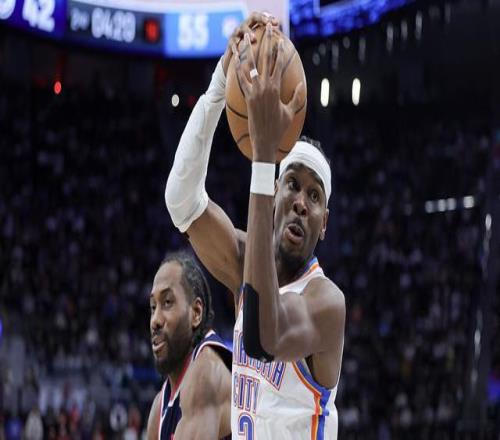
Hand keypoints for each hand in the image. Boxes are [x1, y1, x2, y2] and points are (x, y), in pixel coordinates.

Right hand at [222, 12, 278, 75]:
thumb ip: (267, 40)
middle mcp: (245, 26)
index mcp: (254, 25)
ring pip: (242, 29)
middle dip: (260, 19)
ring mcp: (236, 33)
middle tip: (268, 24)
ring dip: (248, 32)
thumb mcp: (259, 45)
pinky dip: (235, 47)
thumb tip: (283, 40)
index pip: (262, 17)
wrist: (233, 59)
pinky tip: (239, 52)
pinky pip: (232, 43)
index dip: (269, 18)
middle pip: (252, 17)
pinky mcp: (230, 43)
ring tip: (254, 39)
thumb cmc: (250, 51)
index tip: (277, 23)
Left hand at [233, 24, 304, 162]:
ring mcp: (255, 91)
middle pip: (266, 58)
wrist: (265, 141)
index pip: (279, 63)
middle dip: (267, 41)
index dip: (279, 49)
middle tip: (267, 28)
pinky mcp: (246, 97)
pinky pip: (241, 79)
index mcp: (276, 88)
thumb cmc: (279, 128)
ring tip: (246, 36)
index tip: (279, 38)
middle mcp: (265, 86)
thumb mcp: (290, 112)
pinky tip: (235, 57)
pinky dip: (237, 67)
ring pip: (250, 65)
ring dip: (248, 49)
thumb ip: (296, 97)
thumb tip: (301, 85)